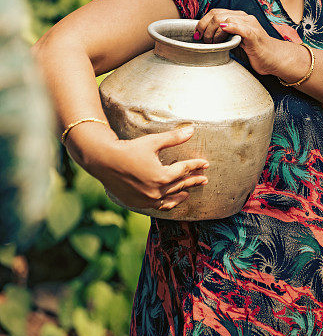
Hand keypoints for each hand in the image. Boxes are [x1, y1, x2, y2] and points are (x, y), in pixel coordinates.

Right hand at [87, 124, 208, 211]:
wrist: (104, 161)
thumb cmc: (129, 149)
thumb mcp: (153, 142)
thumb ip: (174, 138)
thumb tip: (192, 130)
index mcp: (162, 176)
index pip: (184, 170)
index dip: (196, 165)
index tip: (205, 163)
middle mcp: (156, 191)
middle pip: (180, 185)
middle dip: (193, 180)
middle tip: (204, 178)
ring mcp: (147, 199)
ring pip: (170, 199)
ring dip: (181, 194)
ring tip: (189, 192)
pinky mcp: (138, 203)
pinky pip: (157, 206)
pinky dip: (166, 203)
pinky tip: (170, 201)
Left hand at [194, 9, 281, 74]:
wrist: (273, 58)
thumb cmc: (253, 51)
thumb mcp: (234, 41)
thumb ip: (223, 35)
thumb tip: (204, 36)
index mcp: (238, 17)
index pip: (215, 12)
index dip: (202, 23)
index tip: (197, 35)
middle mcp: (244, 17)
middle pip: (217, 15)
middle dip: (206, 29)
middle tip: (205, 42)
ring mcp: (250, 25)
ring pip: (225, 19)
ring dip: (214, 33)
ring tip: (213, 44)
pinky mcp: (255, 35)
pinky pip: (242, 28)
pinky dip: (231, 27)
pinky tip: (224, 30)